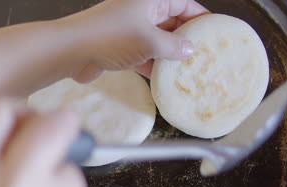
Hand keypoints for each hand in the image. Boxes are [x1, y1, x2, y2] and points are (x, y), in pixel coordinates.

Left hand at [60, 0, 208, 81]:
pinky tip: (164, 78)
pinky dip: (153, 65)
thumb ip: (174, 46)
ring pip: (157, 41)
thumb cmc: (109, 37)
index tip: (214, 34)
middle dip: (186, 40)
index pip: (184, 4)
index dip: (201, 18)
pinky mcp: (120, 47)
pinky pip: (143, 54)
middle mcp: (141, 10)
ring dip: (170, 55)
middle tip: (204, 57)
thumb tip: (190, 49)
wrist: (71, 51)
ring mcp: (130, 29)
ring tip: (188, 71)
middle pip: (172, 23)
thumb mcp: (149, 41)